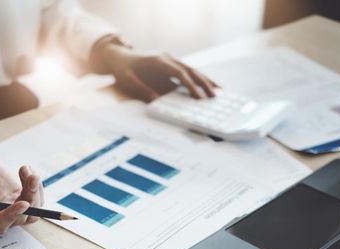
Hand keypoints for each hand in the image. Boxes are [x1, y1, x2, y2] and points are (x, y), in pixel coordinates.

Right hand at [0, 137, 43, 233]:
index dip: (11, 216)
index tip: (23, 203)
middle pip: (20, 218)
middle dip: (30, 198)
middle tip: (31, 177)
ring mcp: (10, 210)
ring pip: (32, 211)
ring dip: (36, 191)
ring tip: (26, 170)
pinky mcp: (20, 200)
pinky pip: (36, 199)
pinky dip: (36, 185)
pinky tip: (26, 171)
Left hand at [92, 40, 217, 101]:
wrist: (120, 57)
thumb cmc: (123, 70)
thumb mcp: (127, 80)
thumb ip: (141, 90)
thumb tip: (155, 101)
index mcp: (159, 60)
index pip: (179, 73)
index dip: (190, 85)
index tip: (198, 97)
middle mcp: (168, 58)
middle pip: (190, 70)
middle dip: (203, 83)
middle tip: (213, 97)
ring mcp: (171, 60)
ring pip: (193, 70)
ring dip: (206, 80)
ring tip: (219, 92)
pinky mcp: (172, 66)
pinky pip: (189, 73)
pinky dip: (200, 79)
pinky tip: (210, 87)